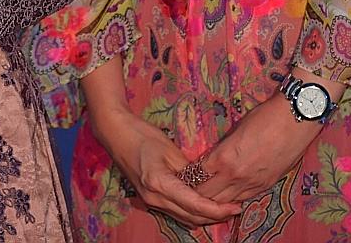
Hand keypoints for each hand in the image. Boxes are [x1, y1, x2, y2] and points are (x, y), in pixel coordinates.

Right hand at [89, 108, 243, 226]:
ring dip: (204, 217)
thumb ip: (189, 170)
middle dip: (215, 216)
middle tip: (235, 209)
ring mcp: (150, 201)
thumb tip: (207, 183)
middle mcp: (154, 198)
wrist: (115, 133)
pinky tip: (203, 205)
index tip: (235, 207)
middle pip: (191, 217)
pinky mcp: (149, 198)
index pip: (195, 205)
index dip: (217, 209)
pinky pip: (175, 211)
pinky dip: (191, 212)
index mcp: (159, 184)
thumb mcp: (170, 149)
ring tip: (223, 209)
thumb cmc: (142, 135)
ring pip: (183, 218)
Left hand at [195, 93, 325, 204]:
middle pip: (207, 195)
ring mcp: (251, 184)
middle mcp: (235, 176)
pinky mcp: (265, 186)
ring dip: (214, 199)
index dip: (188, 177)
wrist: (294, 120)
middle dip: (197, 192)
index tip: (184, 175)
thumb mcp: (234, 131)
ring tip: (208, 194)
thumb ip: (221, 149)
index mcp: (223, 158)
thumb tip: (212, 159)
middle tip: (192, 188)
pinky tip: (228, 195)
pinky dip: (232, 199)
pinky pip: (242, 199)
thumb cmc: (263, 118)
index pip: (196, 177)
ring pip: (225, 202)